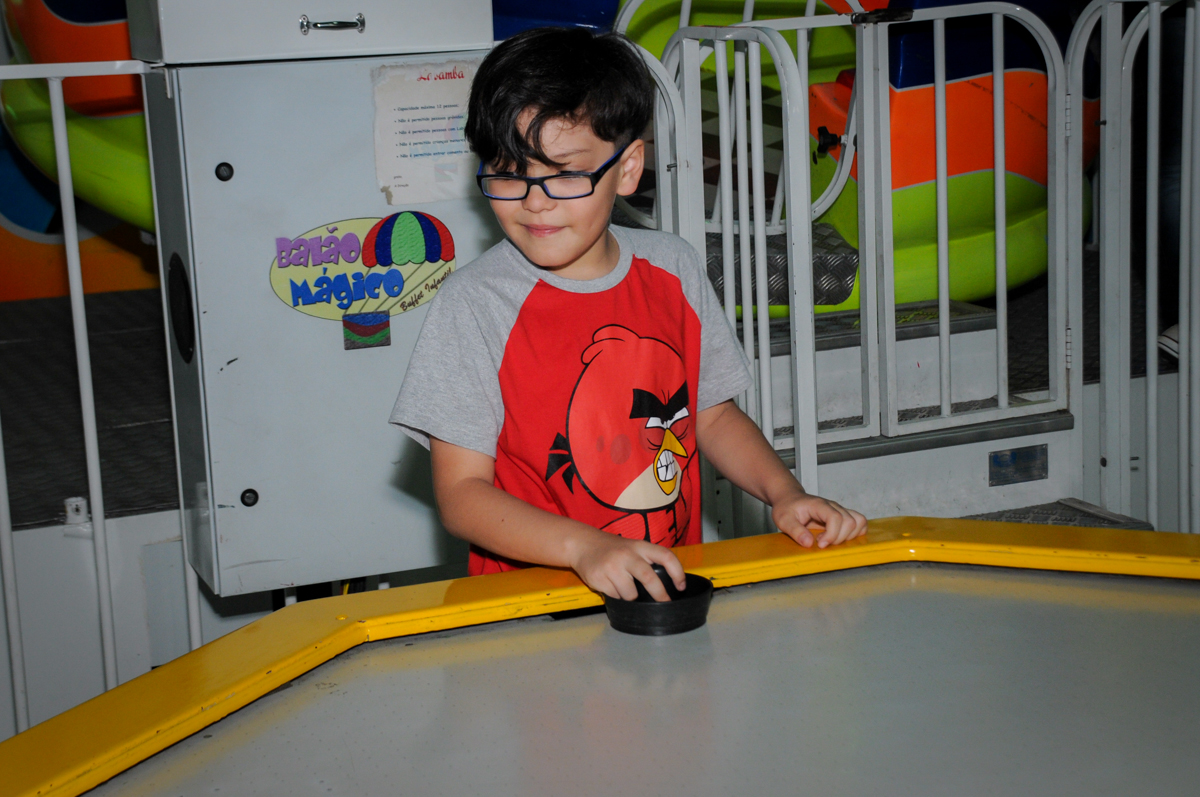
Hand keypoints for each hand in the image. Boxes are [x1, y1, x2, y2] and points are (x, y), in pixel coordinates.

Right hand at [566, 530, 686, 601]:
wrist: (583, 544)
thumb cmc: (613, 549)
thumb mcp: (632, 547)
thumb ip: (647, 561)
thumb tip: (665, 586)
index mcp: (640, 546)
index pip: (665, 556)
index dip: (677, 572)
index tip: (681, 587)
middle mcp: (627, 555)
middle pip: (649, 578)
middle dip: (659, 594)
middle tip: (663, 603)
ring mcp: (612, 567)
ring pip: (630, 594)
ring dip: (631, 597)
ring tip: (625, 588)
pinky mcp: (599, 578)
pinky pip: (615, 596)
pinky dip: (616, 596)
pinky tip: (611, 585)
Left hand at [772, 491, 867, 548]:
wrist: (790, 499)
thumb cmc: (787, 508)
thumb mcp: (784, 520)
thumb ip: (795, 531)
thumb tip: (809, 543)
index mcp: (819, 505)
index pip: (836, 517)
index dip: (832, 534)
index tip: (820, 544)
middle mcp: (833, 506)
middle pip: (850, 521)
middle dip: (839, 538)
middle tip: (821, 542)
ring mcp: (840, 510)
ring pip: (859, 521)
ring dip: (849, 536)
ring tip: (831, 540)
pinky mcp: (842, 515)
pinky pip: (860, 522)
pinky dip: (855, 533)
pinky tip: (839, 538)